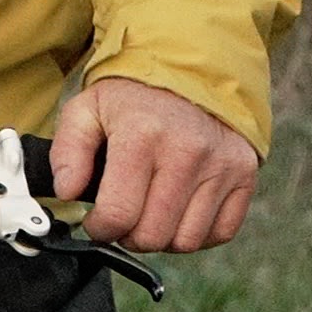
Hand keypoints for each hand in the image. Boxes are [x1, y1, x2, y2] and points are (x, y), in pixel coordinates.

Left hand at [51, 77, 257, 253]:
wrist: (193, 70)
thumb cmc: (134, 98)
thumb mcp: (87, 110)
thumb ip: (67, 151)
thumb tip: (67, 192)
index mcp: (142, 135)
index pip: (118, 215)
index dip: (100, 229)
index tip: (98, 220)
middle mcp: (187, 151)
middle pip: (152, 236)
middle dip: (129, 236)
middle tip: (124, 216)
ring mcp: (221, 164)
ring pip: (186, 241)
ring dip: (164, 237)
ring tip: (152, 213)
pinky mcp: (244, 174)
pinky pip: (220, 232)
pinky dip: (198, 232)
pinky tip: (181, 211)